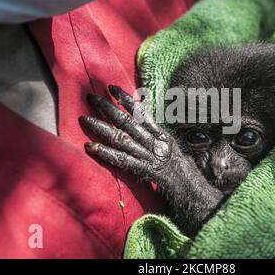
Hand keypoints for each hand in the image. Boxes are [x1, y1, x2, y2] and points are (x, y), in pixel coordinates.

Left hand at [79, 85, 223, 232]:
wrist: (190, 187)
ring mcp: (148, 155)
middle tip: (90, 96)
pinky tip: (90, 147)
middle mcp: (154, 141)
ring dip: (101, 127)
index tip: (111, 88)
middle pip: (127, 121)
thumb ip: (156, 135)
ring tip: (84, 118)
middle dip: (107, 108)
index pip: (141, 112)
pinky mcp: (143, 169)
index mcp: (161, 134)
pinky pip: (121, 160)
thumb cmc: (182, 168)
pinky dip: (105, 152)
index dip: (126, 99)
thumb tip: (143, 123)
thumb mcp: (171, 146)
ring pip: (121, 138)